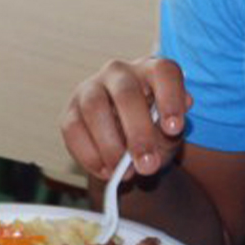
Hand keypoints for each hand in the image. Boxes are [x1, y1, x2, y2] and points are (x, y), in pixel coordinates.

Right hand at [61, 57, 191, 180]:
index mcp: (151, 71)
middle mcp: (119, 73)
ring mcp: (91, 88)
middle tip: (148, 165)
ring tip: (125, 173)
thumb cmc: (154, 131)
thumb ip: (170, 132)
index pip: (162, 72)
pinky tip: (106, 171)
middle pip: (126, 93)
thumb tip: (168, 129)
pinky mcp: (71, 111)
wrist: (128, 144)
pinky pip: (73, 129)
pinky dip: (90, 155)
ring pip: (94, 108)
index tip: (174, 129)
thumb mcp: (169, 134)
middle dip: (138, 132)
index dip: (170, 98)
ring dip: (110, 145)